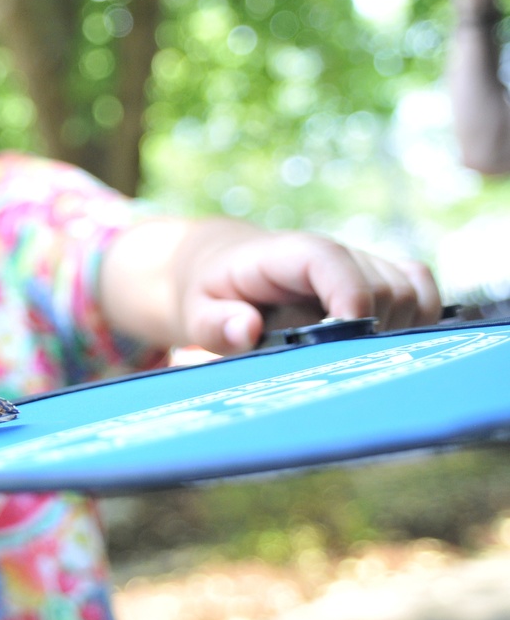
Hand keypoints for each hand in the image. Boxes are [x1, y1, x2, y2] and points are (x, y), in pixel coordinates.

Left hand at [177, 229, 441, 354]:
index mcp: (289, 255)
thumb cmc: (214, 294)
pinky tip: (383, 348)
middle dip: (369, 333)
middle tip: (334, 364)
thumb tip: (246, 331)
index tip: (348, 340)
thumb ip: (215, 324)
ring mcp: (363, 266)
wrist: (228, 271)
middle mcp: (336, 255)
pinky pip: (421, 293)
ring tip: (350, 358)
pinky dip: (417, 322)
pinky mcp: (382, 280)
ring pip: (410, 296)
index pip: (332, 263)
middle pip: (383, 289)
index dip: (350, 298)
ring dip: (393, 332)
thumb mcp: (198, 311)